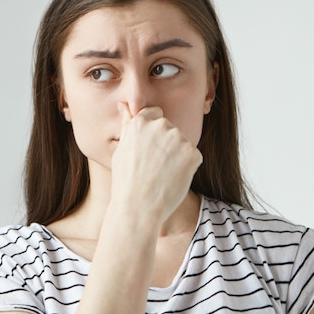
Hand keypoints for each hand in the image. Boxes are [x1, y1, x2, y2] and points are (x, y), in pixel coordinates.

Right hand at [110, 102, 202, 223]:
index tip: (149, 150)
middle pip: (170, 129)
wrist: (138, 207)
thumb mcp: (121, 150)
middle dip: (166, 144)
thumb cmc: (126, 181)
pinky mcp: (192, 153)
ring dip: (177, 157)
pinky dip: (187, 168)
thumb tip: (124, 105)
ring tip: (162, 175)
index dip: (153, 133)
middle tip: (153, 167)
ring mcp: (178, 138)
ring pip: (182, 144)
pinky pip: (193, 157)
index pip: (155, 114)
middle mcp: (160, 126)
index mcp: (141, 122)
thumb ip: (127, 124)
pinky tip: (173, 179)